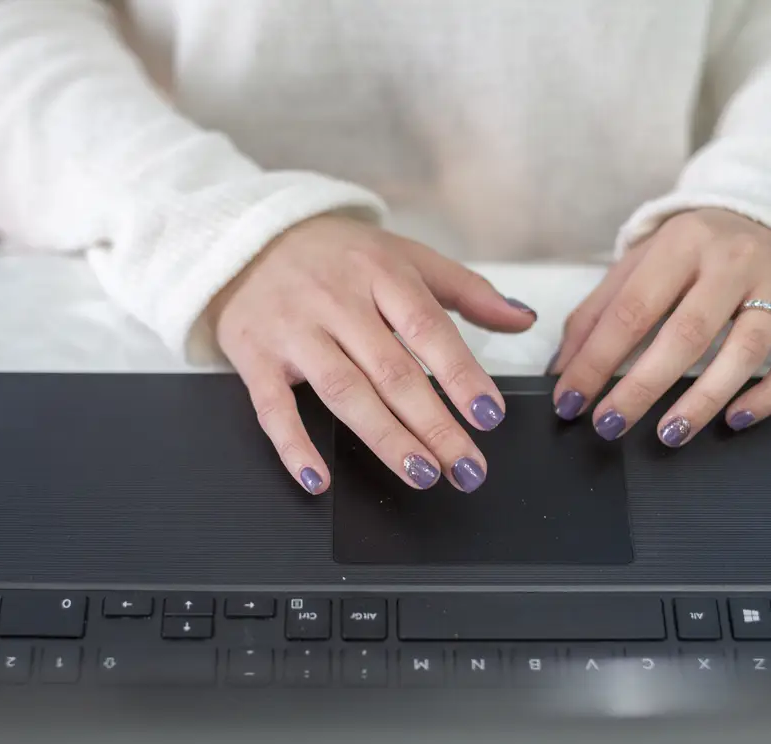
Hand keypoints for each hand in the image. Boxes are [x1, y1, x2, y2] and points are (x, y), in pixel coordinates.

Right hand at [209, 214, 536, 492]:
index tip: (489, 415)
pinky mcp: (254, 355)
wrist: (247, 238)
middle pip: (391, 369)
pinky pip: (272, 407)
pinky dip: (293, 445)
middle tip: (467, 467)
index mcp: (380, 272)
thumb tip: (523, 318)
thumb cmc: (337, 255)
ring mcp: (293, 329)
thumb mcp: (404, 257)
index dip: (461, 374)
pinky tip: (318, 479)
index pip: (428, 328)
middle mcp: (336, 300)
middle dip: (434, 424)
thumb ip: (466, 291)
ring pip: (342, 390)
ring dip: (384, 437)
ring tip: (422, 473)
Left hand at [546, 208, 770, 445]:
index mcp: (682, 243)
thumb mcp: (643, 263)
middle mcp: (734, 260)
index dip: (596, 361)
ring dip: (702, 400)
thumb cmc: (697, 250)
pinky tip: (735, 420)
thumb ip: (598, 311)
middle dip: (641, 388)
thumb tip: (561, 369)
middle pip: (685, 335)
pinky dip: (768, 396)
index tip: (570, 401)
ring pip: (744, 352)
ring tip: (667, 434)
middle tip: (609, 425)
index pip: (631, 311)